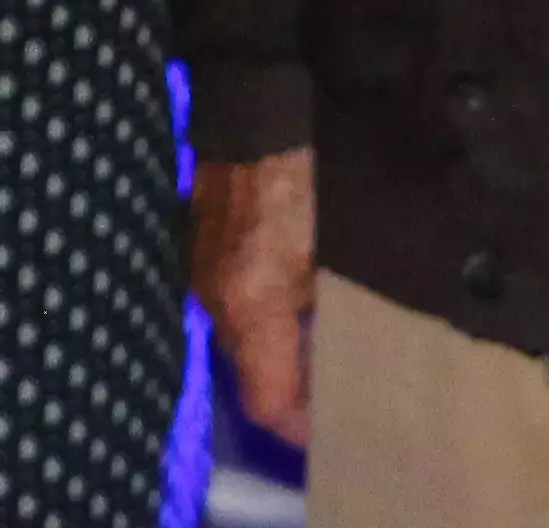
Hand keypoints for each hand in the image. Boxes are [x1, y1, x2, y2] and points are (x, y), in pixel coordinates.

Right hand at [188, 146, 315, 446]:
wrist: (255, 117)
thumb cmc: (307, 184)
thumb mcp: (334, 257)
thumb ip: (334, 318)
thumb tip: (345, 364)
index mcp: (252, 311)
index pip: (267, 402)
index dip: (299, 427)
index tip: (329, 432)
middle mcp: (217, 303)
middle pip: (250, 375)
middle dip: (290, 393)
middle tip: (333, 397)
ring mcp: (205, 276)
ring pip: (241, 341)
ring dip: (276, 356)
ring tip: (319, 356)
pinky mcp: (203, 252)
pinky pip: (233, 307)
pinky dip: (262, 322)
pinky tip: (294, 308)